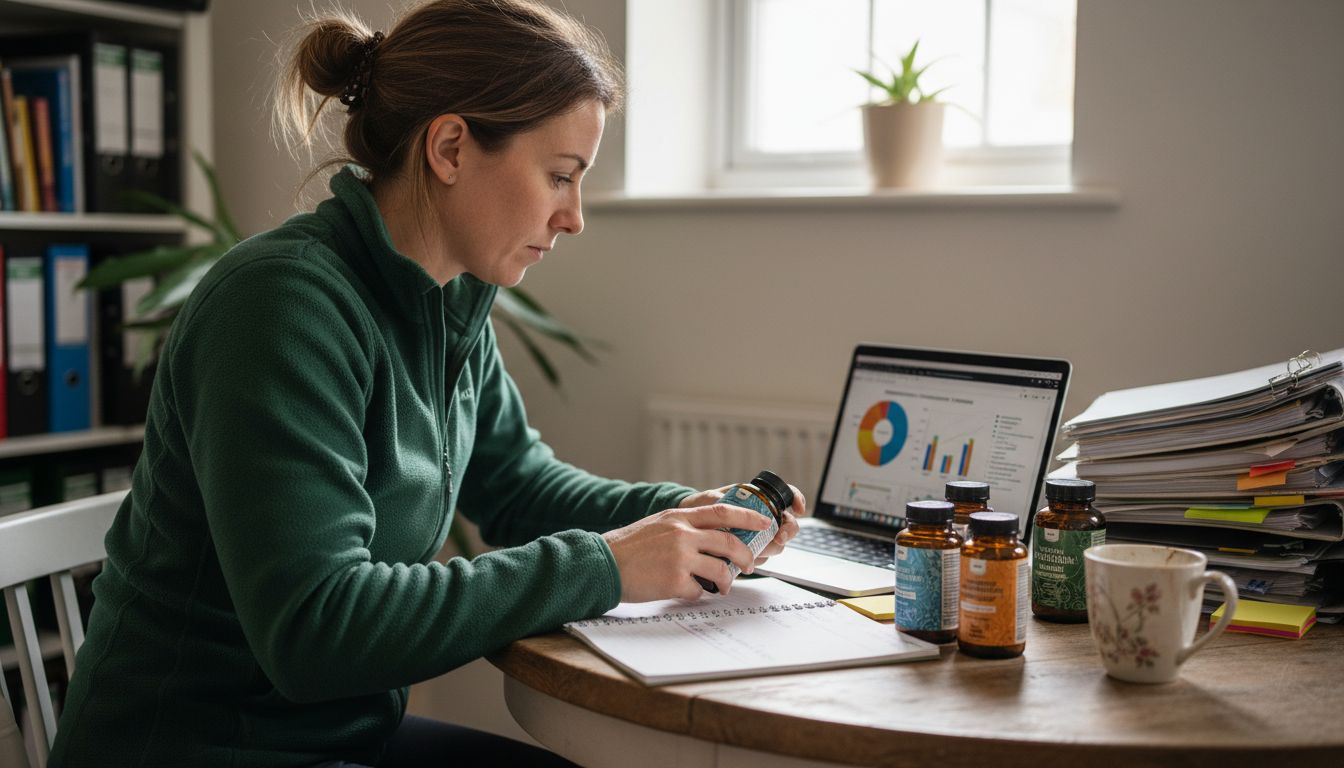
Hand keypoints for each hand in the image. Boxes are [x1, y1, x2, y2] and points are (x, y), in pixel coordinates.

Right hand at [601, 504, 770, 601]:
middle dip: (746, 556)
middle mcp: (682, 534)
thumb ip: (685, 526)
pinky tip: (688, 592)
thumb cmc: (629, 547)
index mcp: (679, 517)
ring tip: (722, 586)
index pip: (723, 511)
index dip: (749, 517)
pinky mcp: (673, 581)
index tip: (764, 522)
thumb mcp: (659, 524)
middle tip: (749, 564)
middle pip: (729, 542)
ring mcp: (679, 558)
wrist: (603, 563)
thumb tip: (714, 537)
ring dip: (726, 581)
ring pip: (721, 570)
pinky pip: (699, 591)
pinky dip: (698, 594)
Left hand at [678, 484, 806, 563]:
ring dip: (770, 548)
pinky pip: (761, 559)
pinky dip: (756, 559)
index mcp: (756, 499)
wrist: (684, 528)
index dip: (797, 499)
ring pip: (776, 545)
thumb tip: (729, 506)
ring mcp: (757, 537)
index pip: (786, 496)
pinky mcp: (749, 553)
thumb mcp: (708, 500)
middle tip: (777, 537)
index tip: (798, 508)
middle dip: (787, 531)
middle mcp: (761, 519)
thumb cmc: (698, 509)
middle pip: (787, 525)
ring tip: (755, 550)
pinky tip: (744, 560)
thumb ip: (720, 502)